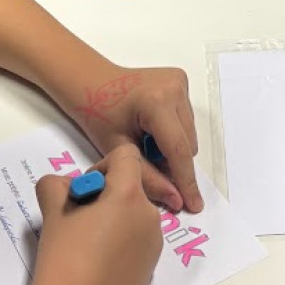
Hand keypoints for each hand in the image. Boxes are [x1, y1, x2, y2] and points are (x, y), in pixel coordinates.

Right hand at [31, 148, 160, 284]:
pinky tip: (98, 266)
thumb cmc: (64, 259)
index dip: (102, 167)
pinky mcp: (152, 269)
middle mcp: (150, 216)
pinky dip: (121, 243)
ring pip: (134, 216)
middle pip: (131, 187)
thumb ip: (56, 186)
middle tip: (79, 221)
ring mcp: (154, 245)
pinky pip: (138, 241)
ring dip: (114, 220)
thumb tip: (66, 187)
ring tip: (86, 247)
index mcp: (129, 196)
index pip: (127, 158)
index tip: (83, 192)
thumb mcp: (53, 214)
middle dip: (106, 196)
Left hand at [69, 67, 201, 211]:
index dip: (186, 181)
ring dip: (173, 145)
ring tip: (146, 141)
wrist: (90, 80)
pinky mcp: (180, 79)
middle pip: (187, 143)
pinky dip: (172, 130)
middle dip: (173, 162)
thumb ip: (148, 177)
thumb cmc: (96, 114)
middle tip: (148, 164)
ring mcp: (179, 81)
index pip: (178, 150)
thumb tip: (177, 201)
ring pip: (189, 132)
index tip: (194, 205)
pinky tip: (151, 126)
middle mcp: (174, 87)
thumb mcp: (118, 149)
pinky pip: (185, 118)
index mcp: (156, 102)